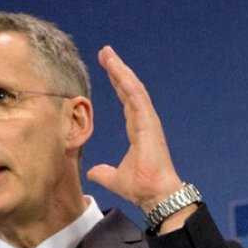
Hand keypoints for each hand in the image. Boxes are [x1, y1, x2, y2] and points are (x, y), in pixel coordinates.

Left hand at [85, 47, 184, 215]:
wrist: (154, 195)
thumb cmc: (141, 187)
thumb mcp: (114, 178)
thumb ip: (104, 172)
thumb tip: (93, 172)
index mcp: (137, 129)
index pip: (126, 100)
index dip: (117, 83)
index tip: (107, 67)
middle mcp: (144, 121)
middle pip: (129, 89)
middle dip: (117, 70)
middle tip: (105, 52)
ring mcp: (148, 121)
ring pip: (133, 89)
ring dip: (121, 70)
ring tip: (108, 54)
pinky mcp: (149, 124)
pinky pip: (137, 98)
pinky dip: (127, 82)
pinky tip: (118, 70)